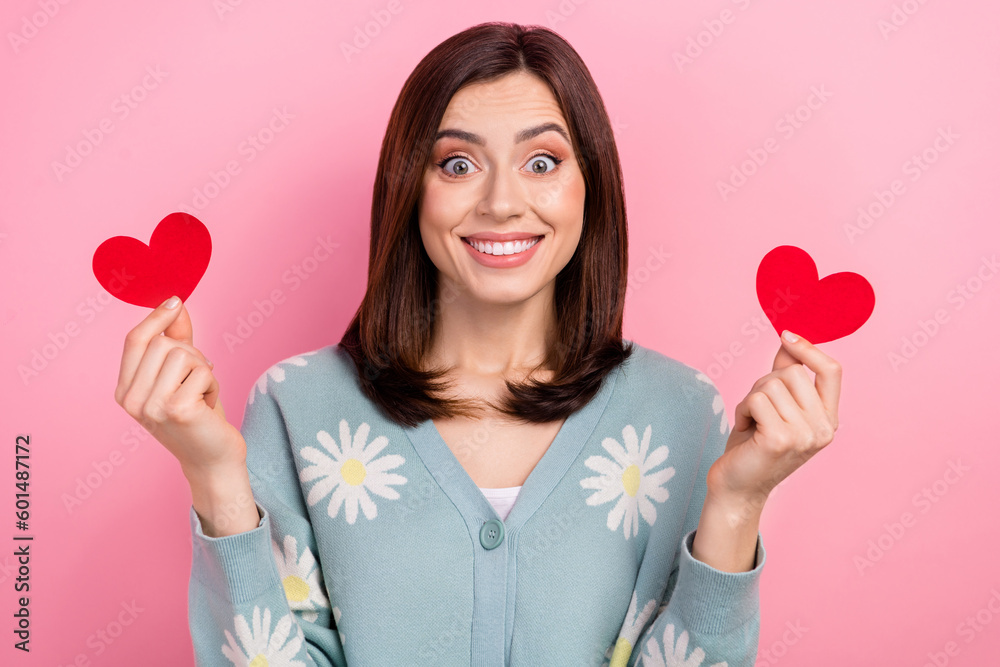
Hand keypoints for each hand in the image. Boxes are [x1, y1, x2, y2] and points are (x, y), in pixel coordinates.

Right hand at [114, 296, 247, 476]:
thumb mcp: (182, 375)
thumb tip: (176, 303)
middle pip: (163, 343)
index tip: (176, 301)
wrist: (212, 459)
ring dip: (204, 370)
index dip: (156, 317)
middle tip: (200, 378)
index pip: (134, 341)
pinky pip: (202, 371)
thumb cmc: (198, 416)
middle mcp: (131, 400)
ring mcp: (152, 406)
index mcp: (124, 391)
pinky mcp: (177, 410)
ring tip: (202, 393)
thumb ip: (177, 340)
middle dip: (192, 353)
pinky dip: (213, 384)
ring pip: (183, 354)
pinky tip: (208, 405)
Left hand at [705, 329, 841, 503]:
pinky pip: (756, 399)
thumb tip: (789, 339)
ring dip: (750, 399)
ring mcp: (805, 435)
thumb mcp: (774, 407)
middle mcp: (823, 429)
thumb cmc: (754, 445)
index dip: (809, 348)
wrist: (738, 487)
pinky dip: (742, 410)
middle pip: (792, 373)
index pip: (832, 371)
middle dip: (764, 383)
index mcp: (828, 420)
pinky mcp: (781, 439)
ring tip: (751, 422)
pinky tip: (745, 429)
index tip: (786, 335)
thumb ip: (785, 376)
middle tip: (756, 409)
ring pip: (771, 385)